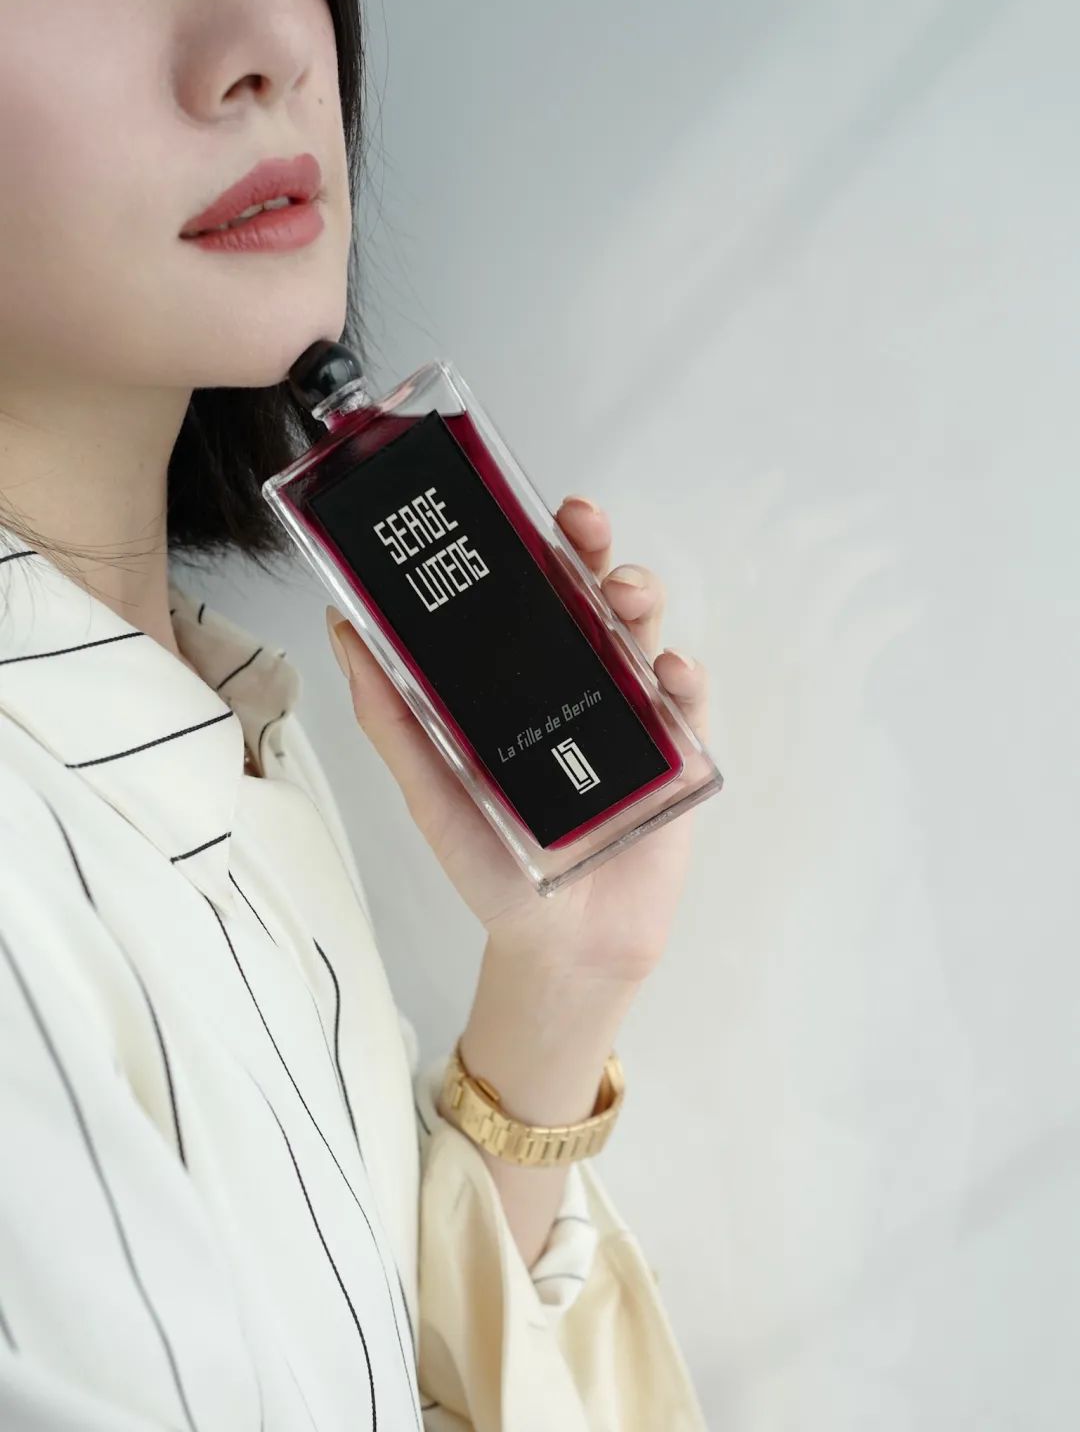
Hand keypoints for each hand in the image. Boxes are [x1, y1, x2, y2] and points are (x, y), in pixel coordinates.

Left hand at [325, 494, 708, 984]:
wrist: (557, 945)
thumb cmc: (490, 864)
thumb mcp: (427, 788)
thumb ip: (389, 714)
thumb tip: (344, 628)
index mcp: (518, 682)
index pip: (523, 595)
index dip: (520, 544)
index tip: (504, 505)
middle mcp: (576, 683)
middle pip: (588, 594)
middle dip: (588, 548)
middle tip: (576, 522)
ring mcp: (629, 714)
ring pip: (641, 630)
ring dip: (637, 596)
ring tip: (620, 593)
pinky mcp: (677, 754)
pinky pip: (686, 701)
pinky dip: (681, 675)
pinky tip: (665, 671)